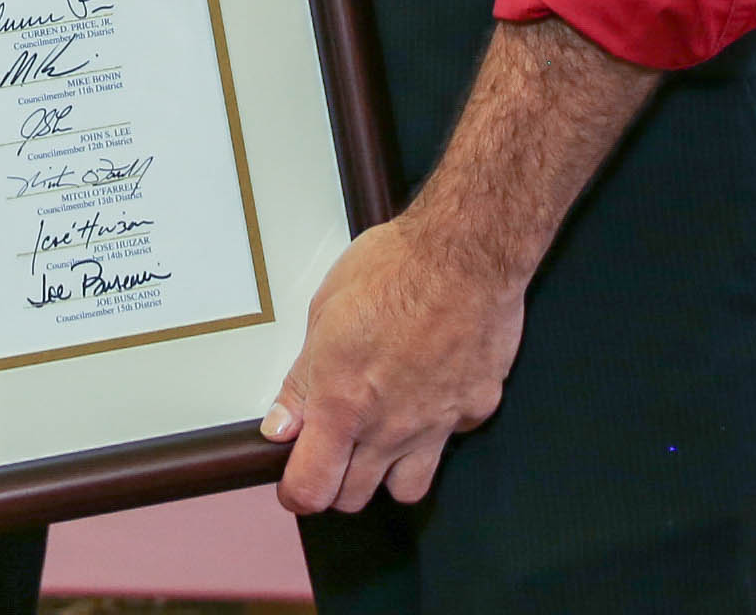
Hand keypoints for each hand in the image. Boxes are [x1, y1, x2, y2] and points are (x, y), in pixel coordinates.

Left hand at [261, 213, 522, 517]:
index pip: (310, 487)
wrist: (465, 256)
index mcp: (342, 403)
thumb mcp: (324, 313)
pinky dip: (435, 430)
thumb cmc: (394, 270)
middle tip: (332, 455)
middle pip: (353, 498)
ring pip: (405, 490)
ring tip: (378, 442)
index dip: (297, 494)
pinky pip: (448, 441)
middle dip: (336, 485)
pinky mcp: (474, 412)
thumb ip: (302, 380)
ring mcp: (435, 425)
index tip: (293, 484)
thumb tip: (281, 424)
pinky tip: (428, 395)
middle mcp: (388, 426)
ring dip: (386, 475)